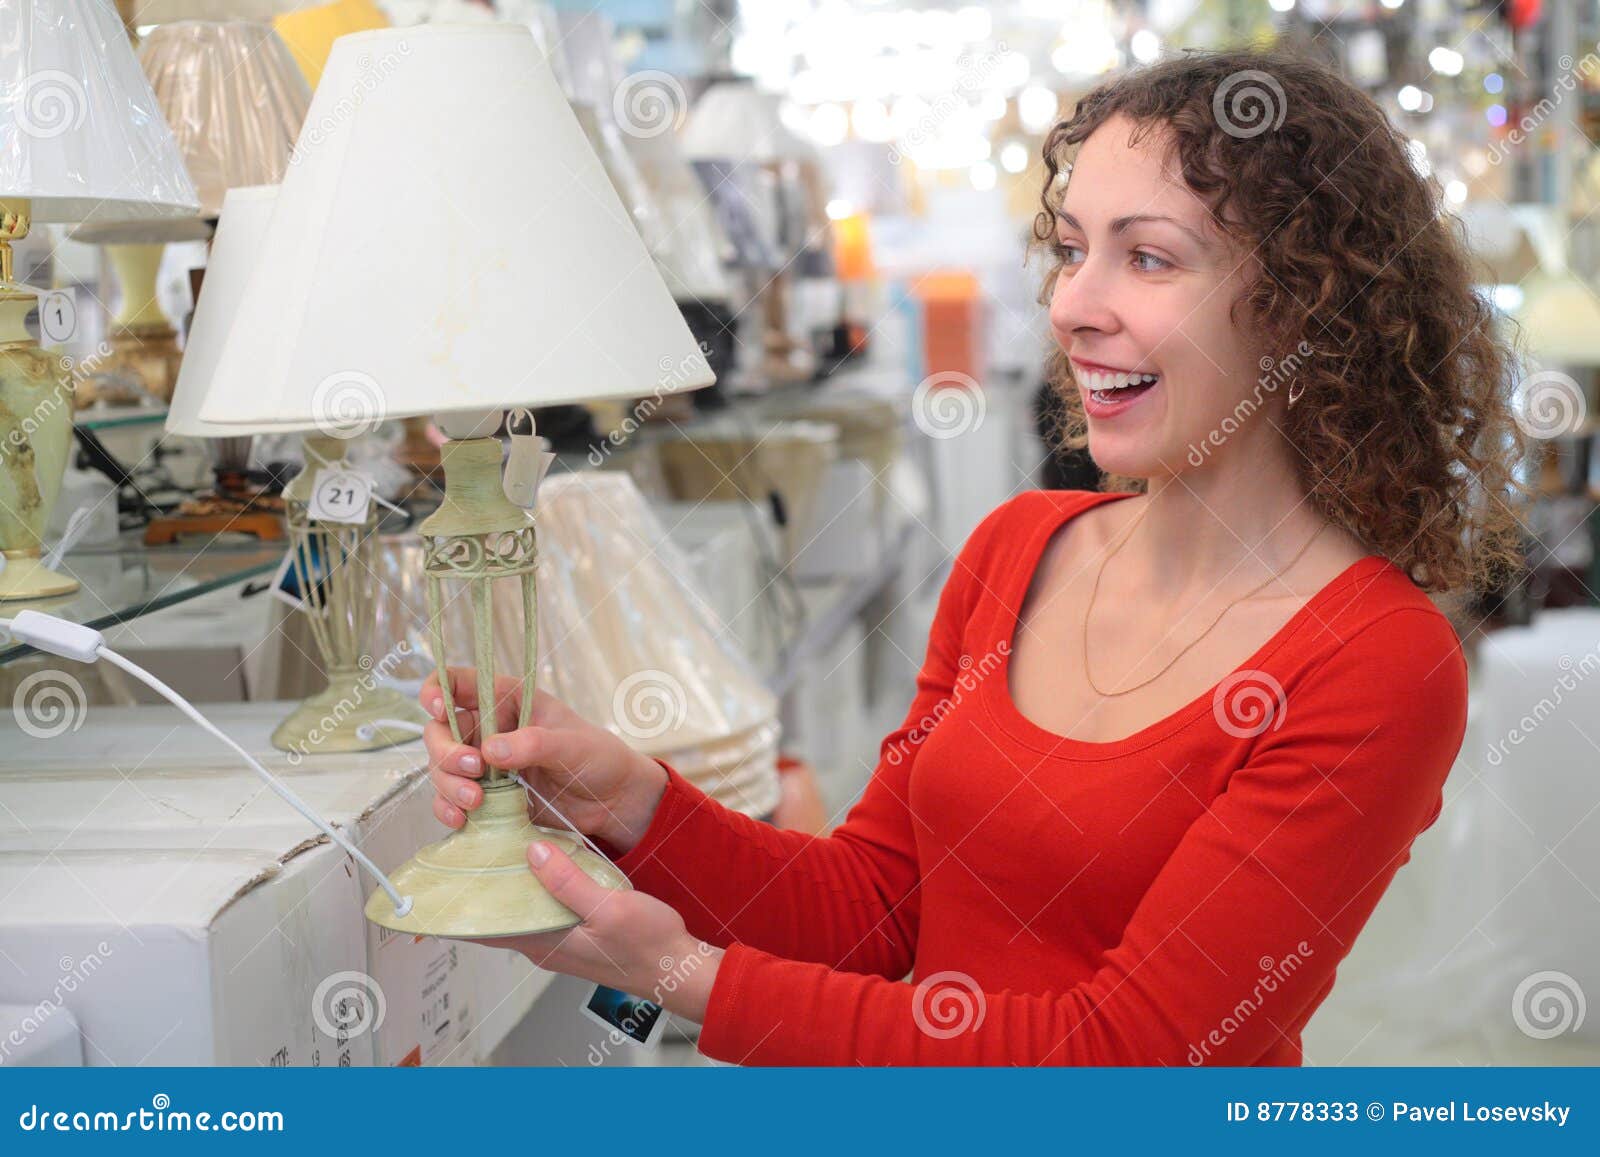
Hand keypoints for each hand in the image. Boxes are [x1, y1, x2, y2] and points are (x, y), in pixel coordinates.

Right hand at [421, 668, 666, 853]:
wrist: (611, 802)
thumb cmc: (598, 758)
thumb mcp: (573, 745)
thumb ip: (535, 743)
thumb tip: (491, 750)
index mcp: (508, 700)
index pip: (459, 682)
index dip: (437, 689)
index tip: (437, 708)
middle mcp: (489, 729)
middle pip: (441, 731)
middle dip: (446, 751)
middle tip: (473, 769)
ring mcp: (484, 764)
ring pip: (441, 768)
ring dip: (448, 784)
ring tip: (475, 802)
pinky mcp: (485, 797)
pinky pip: (451, 800)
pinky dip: (448, 809)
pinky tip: (460, 819)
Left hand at [471, 840, 722, 1023]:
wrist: (679, 970)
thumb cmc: (649, 946)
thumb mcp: (610, 908)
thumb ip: (568, 882)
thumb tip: (532, 853)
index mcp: (545, 942)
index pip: (484, 929)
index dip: (459, 909)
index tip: (437, 885)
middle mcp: (545, 945)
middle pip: (498, 916)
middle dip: (479, 888)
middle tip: (466, 851)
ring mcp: (560, 940)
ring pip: (520, 911)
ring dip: (507, 885)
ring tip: (496, 849)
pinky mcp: (576, 933)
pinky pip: (542, 909)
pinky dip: (534, 887)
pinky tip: (540, 864)